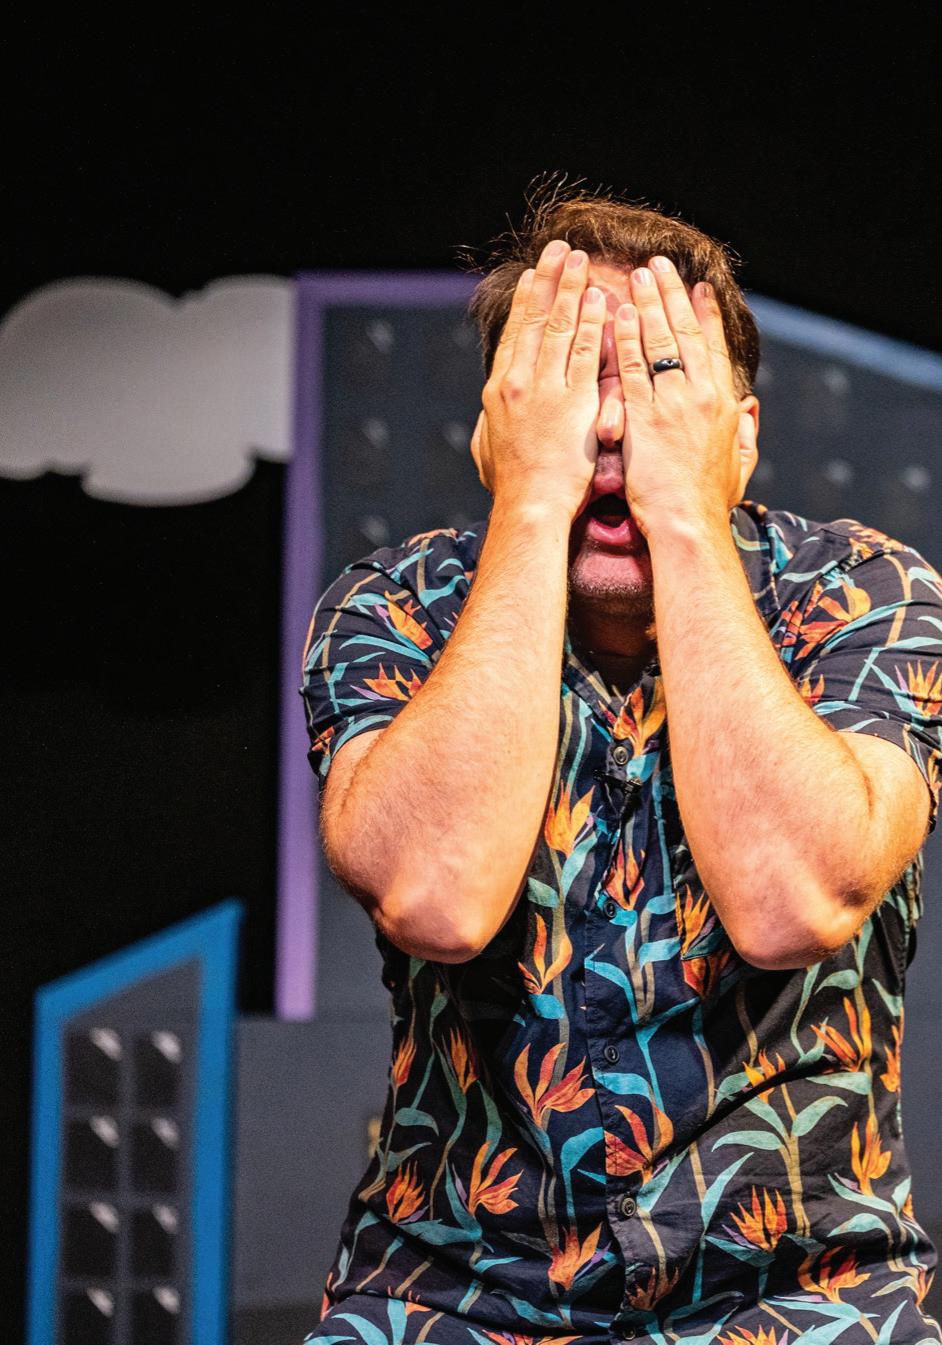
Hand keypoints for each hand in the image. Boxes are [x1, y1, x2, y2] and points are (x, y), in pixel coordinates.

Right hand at [470, 239, 606, 522]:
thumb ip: (492, 422)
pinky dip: (591, 324)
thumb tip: (490, 410)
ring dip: (571, 290)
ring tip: (580, 260)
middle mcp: (517, 383)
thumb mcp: (489, 449)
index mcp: (498, 391)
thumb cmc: (514, 487)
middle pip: (534, 321)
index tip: (533, 275)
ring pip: (558, 329)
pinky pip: (585, 354)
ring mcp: (545, 390)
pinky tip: (600, 301)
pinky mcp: (573, 401)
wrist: (530, 508)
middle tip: (559, 249)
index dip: (525, 302)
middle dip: (548, 281)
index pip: (514, 335)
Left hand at [612, 257, 758, 537]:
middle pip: (686, 334)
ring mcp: (672, 404)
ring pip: (658, 343)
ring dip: (646, 306)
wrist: (688, 527)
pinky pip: (631, 370)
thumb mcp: (739, 465)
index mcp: (724, 404)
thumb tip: (751, 410)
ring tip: (635, 276)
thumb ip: (745, 433)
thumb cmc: (709, 503)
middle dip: (671, 295)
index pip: (715, 347)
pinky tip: (614, 317)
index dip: (706, 315)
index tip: (698, 287)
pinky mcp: (644, 418)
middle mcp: (701, 396)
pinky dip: (624, 341)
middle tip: (658, 265)